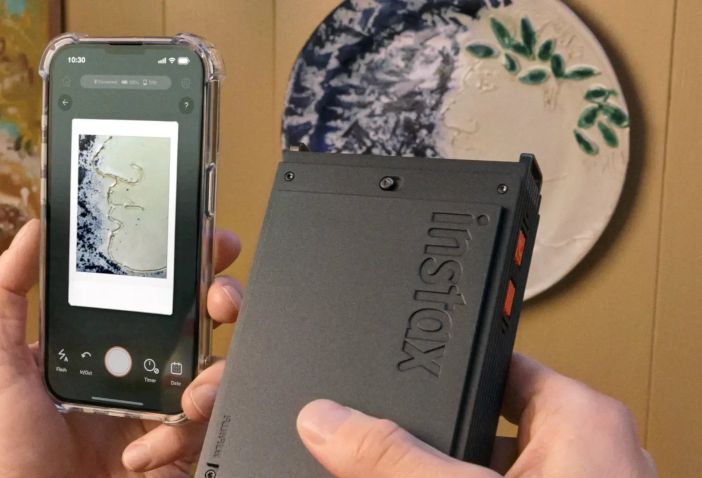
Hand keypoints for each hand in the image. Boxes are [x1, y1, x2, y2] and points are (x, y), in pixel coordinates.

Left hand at [0, 219, 243, 476]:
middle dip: (223, 298)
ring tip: (187, 396)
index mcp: (107, 342)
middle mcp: (143, 367)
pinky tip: (139, 453)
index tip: (204, 241)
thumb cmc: (8, 451)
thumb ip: (5, 294)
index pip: (155, 289)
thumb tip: (31, 231)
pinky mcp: (179, 445)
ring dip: (213, 374)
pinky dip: (175, 437)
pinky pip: (205, 424)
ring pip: (219, 367)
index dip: (187, 263)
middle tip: (221, 299)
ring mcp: (165, 406)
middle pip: (202, 318)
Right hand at [296, 353, 657, 476]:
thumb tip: (328, 421)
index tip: (391, 379)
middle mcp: (588, 456)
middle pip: (483, 426)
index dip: (438, 371)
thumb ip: (394, 459)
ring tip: (399, 477)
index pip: (495, 366)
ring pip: (488, 473)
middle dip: (432, 442)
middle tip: (384, 453)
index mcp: (581, 420)